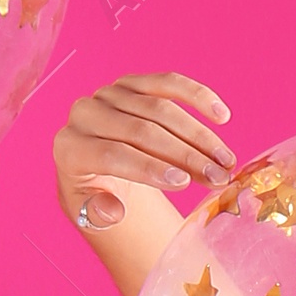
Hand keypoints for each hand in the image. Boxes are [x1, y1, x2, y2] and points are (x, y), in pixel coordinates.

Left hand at [54, 71, 234, 229]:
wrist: (94, 164)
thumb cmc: (96, 191)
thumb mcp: (90, 212)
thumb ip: (97, 213)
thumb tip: (114, 210)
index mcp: (69, 147)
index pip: (112, 155)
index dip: (149, 168)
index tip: (184, 183)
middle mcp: (84, 114)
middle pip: (141, 132)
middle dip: (184, 155)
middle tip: (218, 176)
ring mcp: (108, 95)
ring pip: (160, 108)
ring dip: (199, 135)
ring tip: (226, 160)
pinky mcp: (131, 82)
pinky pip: (168, 83)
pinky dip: (198, 97)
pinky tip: (222, 117)